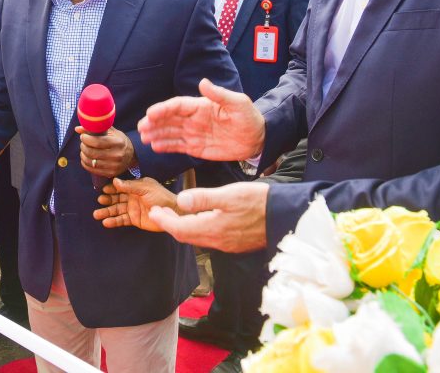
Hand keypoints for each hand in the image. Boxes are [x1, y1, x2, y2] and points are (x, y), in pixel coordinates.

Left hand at [77, 126, 135, 177]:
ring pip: (90, 162)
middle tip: (83, 143)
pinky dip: (85, 163)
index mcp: (118, 143)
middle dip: (83, 146)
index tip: (83, 136)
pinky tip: (86, 158)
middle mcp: (117, 155)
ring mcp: (114, 166)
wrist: (132, 155)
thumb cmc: (119, 141)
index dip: (86, 139)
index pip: (97, 142)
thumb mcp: (111, 132)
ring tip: (84, 150)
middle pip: (92, 152)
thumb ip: (96, 128)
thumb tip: (78, 129)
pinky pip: (92, 169)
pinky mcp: (110, 173)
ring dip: (83, 155)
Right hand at [93, 177, 177, 231]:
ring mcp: (132, 209)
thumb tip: (115, 181)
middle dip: (107, 199)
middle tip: (100, 200)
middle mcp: (132, 197)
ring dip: (107, 212)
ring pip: (116, 210)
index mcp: (135, 187)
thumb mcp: (145, 188)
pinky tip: (106, 222)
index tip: (103, 189)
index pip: (120, 187)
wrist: (172, 212)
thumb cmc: (161, 197)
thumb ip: (130, 186)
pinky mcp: (134, 220)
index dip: (111, 188)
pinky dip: (114, 221)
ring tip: (96, 214)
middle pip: (116, 198)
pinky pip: (121, 220)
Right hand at [138, 78, 264, 160]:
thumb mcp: (238, 103)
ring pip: (170, 133)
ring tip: (144, 138)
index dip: (163, 109)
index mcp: (201, 106)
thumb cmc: (249, 117)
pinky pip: (178, 146)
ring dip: (156, 134)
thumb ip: (220, 94)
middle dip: (154, 122)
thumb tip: (203, 82)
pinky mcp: (196, 148)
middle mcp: (193, 119)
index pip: (178, 106)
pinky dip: (166, 146)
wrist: (258, 138)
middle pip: (169, 119)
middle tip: (141, 128)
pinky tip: (155, 146)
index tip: (150, 113)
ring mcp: (193, 133)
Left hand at [150, 182, 268, 252]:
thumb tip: (180, 201)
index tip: (153, 212)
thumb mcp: (229, 194)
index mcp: (213, 229)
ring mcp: (227, 244)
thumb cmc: (259, 202)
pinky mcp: (236, 244)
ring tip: (175, 214)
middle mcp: (218, 241)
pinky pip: (209, 239)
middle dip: (170, 225)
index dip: (163, 221)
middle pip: (186, 236)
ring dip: (183, 228)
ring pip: (197, 239)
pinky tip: (199, 219)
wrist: (286, 216)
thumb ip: (203, 199)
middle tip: (159, 213)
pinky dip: (197, 230)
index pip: (179, 229)